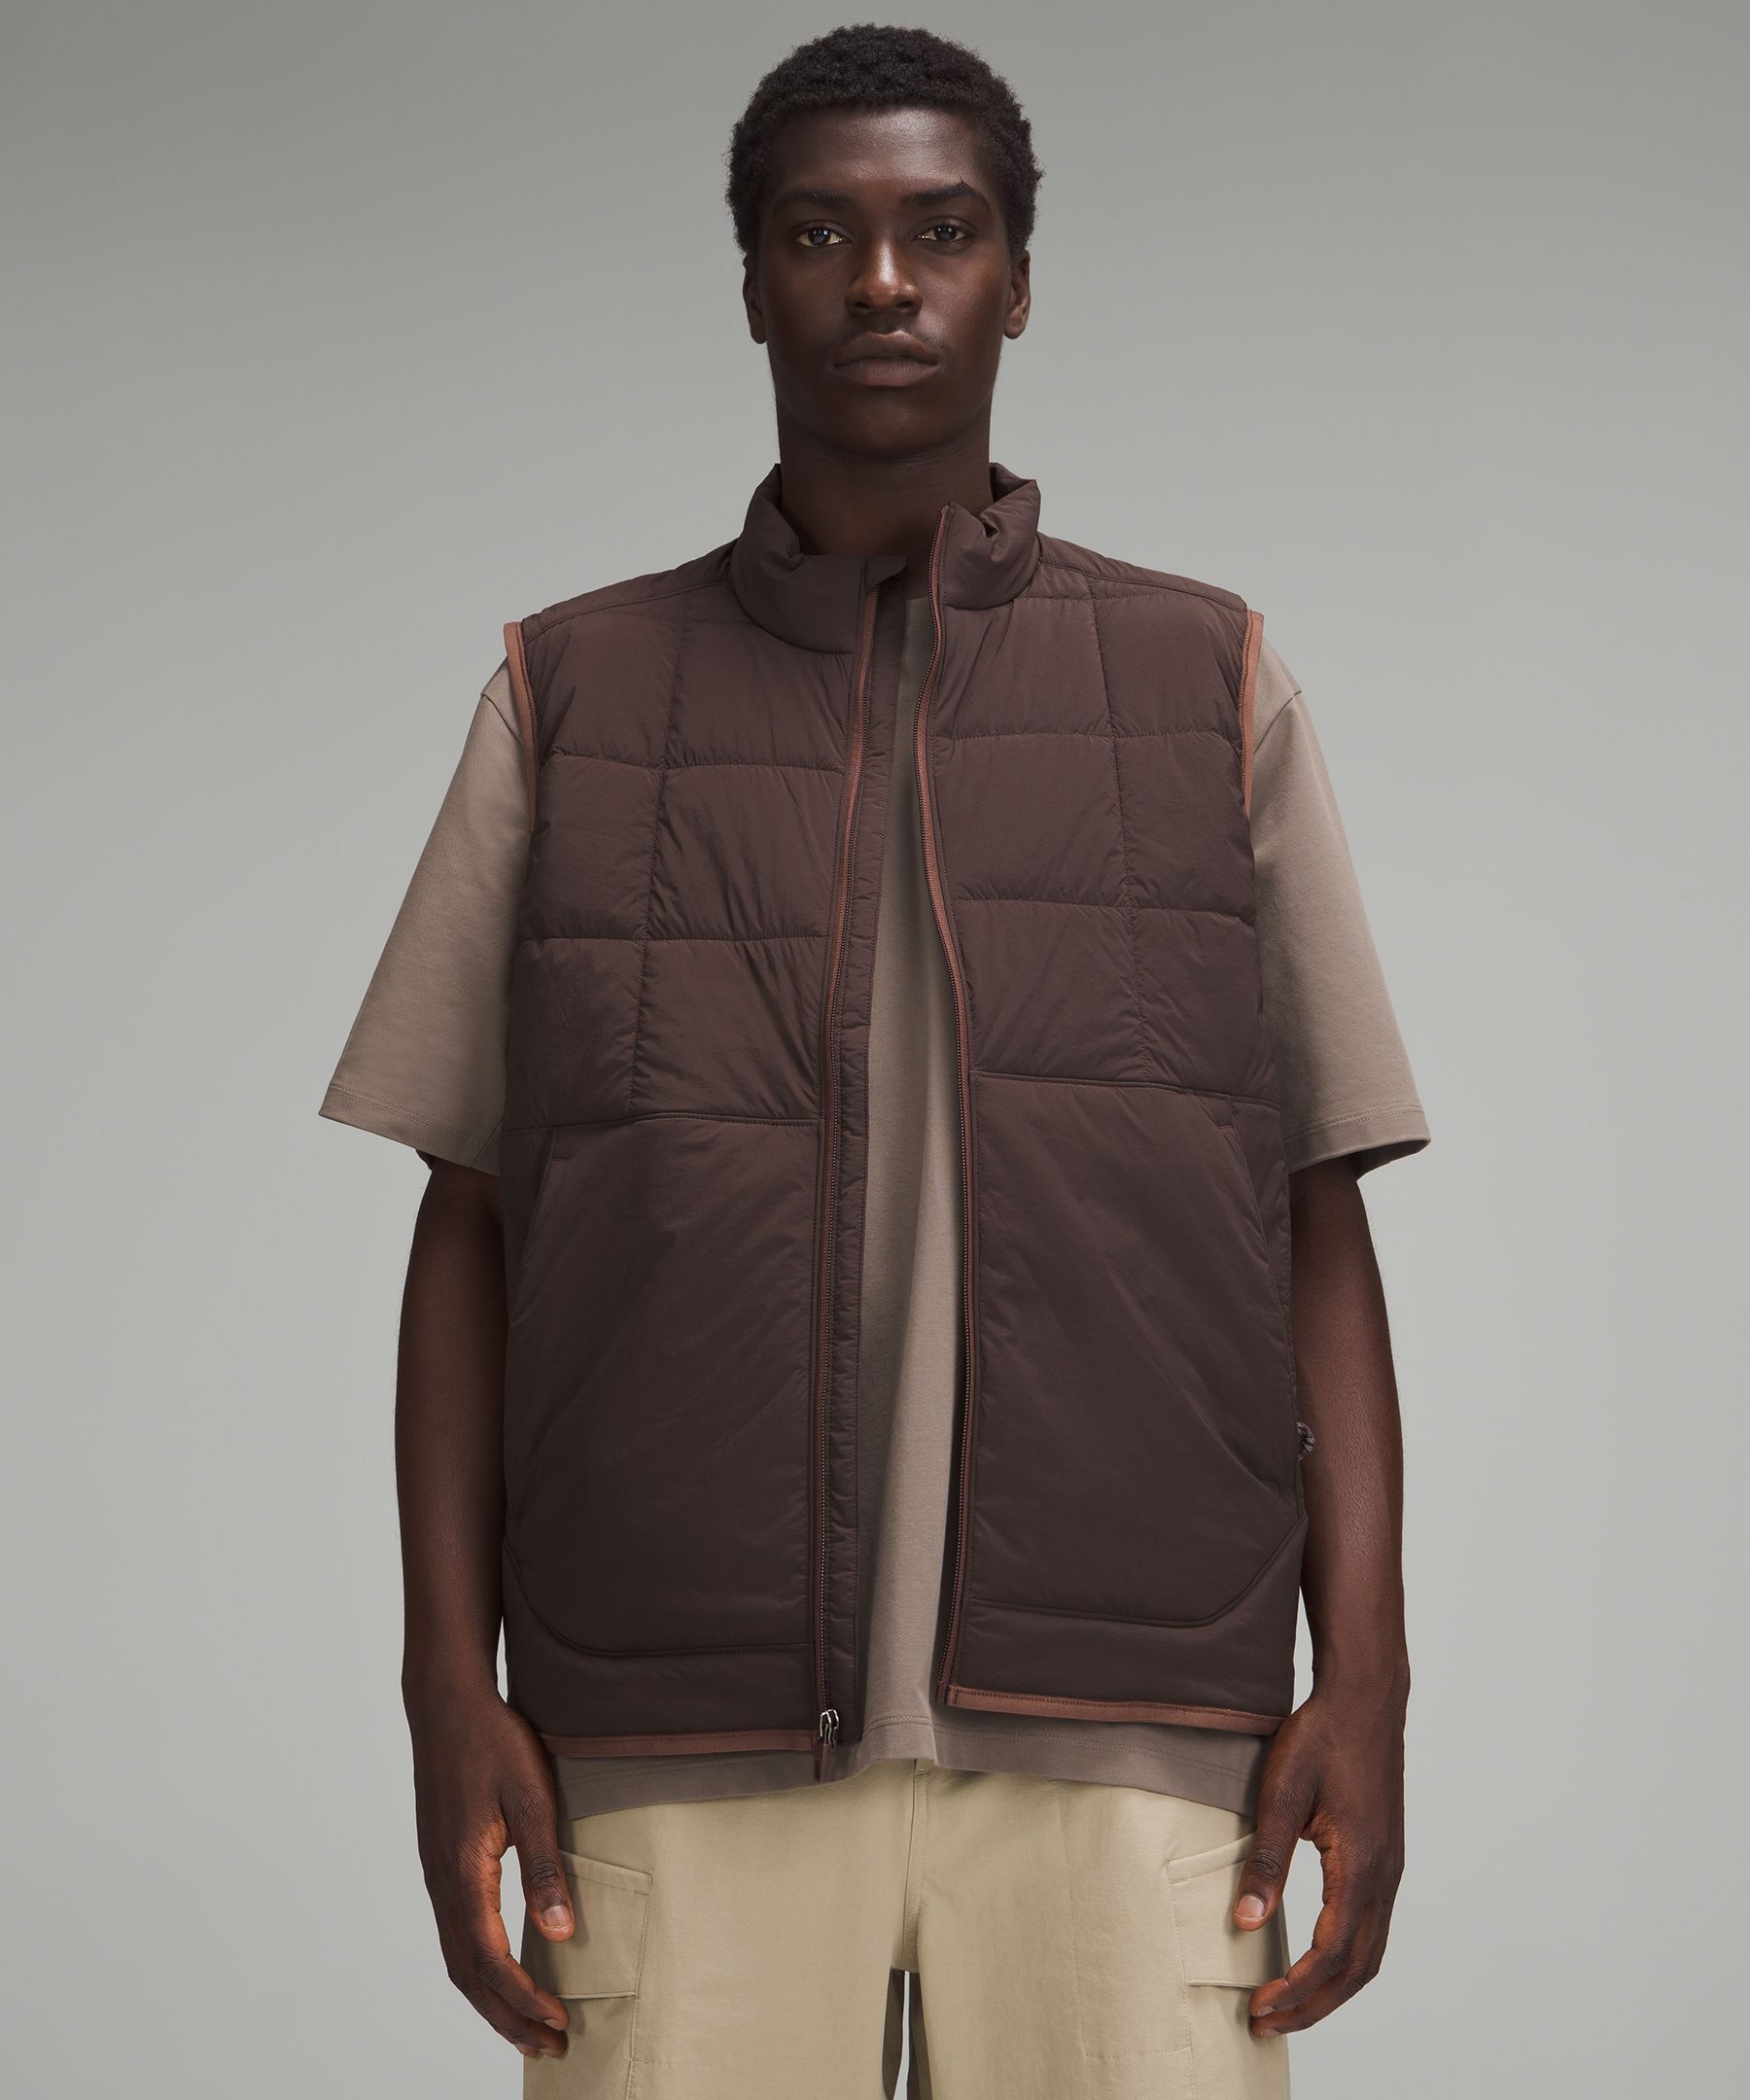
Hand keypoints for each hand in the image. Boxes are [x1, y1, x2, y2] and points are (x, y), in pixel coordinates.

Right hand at [407, 1675, 576, 2060]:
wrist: (447, 1704)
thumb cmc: (493, 1743)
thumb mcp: (531, 1798)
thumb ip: (545, 1867)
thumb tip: (562, 1932)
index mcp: (463, 1874)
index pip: (492, 1960)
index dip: (525, 1998)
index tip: (561, 2023)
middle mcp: (442, 1884)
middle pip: (469, 1975)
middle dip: (508, 2017)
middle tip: (551, 2048)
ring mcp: (436, 1875)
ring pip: (457, 1959)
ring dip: (492, 2000)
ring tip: (530, 2026)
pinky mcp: (440, 1863)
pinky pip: (455, 1935)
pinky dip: (478, 1969)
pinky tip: (503, 1972)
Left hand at [1231, 1668, 1407, 2034]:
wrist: (1365, 1698)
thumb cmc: (1322, 1738)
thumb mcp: (1282, 1793)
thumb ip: (1267, 1861)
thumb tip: (1243, 1922)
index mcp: (1359, 1865)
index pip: (1330, 1953)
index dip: (1295, 1990)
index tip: (1258, 2009)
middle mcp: (1384, 1876)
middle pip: (1356, 1969)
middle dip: (1313, 2005)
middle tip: (1267, 2025)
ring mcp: (1390, 1868)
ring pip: (1370, 1954)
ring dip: (1331, 1989)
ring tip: (1288, 2006)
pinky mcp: (1385, 1858)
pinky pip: (1373, 1928)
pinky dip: (1346, 1961)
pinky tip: (1316, 1960)